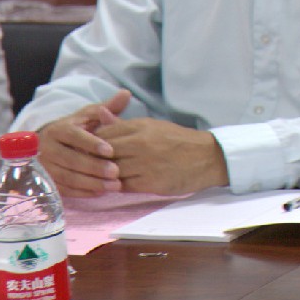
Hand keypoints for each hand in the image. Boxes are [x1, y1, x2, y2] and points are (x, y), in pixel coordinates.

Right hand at [35, 90, 132, 196]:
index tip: (110, 150)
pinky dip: (82, 192)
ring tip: (114, 185)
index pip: (73, 136)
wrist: (51, 144)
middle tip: (116, 172)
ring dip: (91, 182)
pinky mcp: (47, 181)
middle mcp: (47, 147)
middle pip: (70, 159)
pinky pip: (64, 189)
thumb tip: (126, 93)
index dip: (91, 143)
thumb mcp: (89, 116)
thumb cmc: (77, 129)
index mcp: (59, 129)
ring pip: (67, 176)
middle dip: (94, 166)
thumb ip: (107, 108)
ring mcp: (45, 166)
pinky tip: (100, 192)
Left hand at [95, 117, 228, 194]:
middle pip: (103, 154)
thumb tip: (99, 112)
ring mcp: (145, 164)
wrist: (209, 157)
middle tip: (91, 166)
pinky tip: (119, 184)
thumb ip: (123, 123)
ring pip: (110, 172)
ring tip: (104, 177)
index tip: (90, 151)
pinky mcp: (151, 182)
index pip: (102, 135)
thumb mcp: (152, 126)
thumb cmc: (179, 140)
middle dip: (95, 161)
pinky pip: (123, 186)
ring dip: (105, 176)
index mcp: (140, 127)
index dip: (92, 145)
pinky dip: (118, 186)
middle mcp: (140, 144)